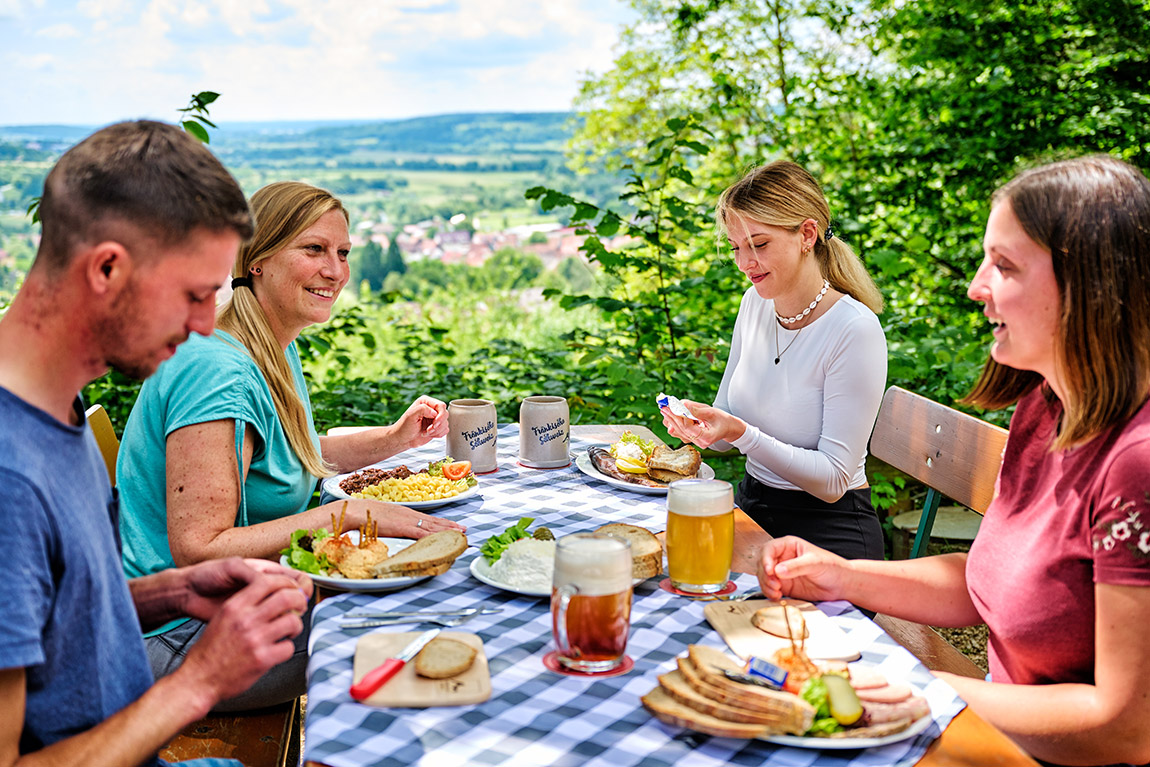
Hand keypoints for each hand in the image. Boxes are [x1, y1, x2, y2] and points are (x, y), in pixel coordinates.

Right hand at [175, 570, 310, 703]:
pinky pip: (288, 647)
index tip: (292, 589)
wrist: (198, 679)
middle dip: (299, 601)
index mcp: (234, 606)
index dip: (286, 583)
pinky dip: (287, 648)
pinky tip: (279, 650)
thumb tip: (273, 595)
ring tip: (289, 631)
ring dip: (296, 626)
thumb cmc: (210, 650)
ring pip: (292, 622)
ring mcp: (255, 639)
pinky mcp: (262, 659)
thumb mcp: (222, 617)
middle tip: (300, 607)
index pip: (268, 581)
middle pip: (286, 597)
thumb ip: (245, 604)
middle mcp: (245, 620)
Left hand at [178, 557, 312, 623]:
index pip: (296, 578)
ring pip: (285, 613)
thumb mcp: (231, 568)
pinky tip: (269, 629)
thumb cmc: (207, 575)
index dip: (302, 587)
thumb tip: (275, 586)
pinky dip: (274, 628)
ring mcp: (259, 606)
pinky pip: (269, 626)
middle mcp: (266, 590)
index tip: (300, 596)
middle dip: (298, 603)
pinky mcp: (250, 620)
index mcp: (266, 573)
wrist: (188, 594)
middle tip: (293, 610)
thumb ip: (254, 575)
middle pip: (295, 597)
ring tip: (281, 620)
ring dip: (288, 617)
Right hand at [345, 499, 465, 538]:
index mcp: (404, 512)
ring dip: (447, 531)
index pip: (427, 518)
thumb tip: (394, 528)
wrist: (353, 511)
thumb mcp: (382, 518)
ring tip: (460, 533)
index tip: (453, 524)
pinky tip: (442, 539)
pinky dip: (433, 537)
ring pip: (432, 526)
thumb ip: (391, 523)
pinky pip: (421, 533)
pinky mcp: (402, 527)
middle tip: (464, 529)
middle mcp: (409, 514)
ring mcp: (406, 520)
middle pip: (434, 521)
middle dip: (450, 526)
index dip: (442, 522)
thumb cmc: (363, 515)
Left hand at [392, 396, 448, 448]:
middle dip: (438, 425)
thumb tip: (435, 413)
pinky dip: (438, 434)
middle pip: (445, 414)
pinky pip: (445, 430)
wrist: (403, 439)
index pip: (441, 405)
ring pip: (446, 423)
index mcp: (425, 402)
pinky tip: (429, 434)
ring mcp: (435, 418)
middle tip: (428, 430)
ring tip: (426, 432)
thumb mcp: (410, 415)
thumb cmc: (404, 427)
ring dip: (437, 431)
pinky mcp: (437, 427)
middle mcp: (431, 409)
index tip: (434, 424)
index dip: (440, 416)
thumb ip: (422, 409)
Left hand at [660, 400, 744, 448]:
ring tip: (664, 410)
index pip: (688, 428)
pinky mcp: (691, 439)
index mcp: (706, 437)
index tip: (673, 407)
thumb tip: (682, 404)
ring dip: (670, 420)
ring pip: (678, 432)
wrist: (728, 428)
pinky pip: (680, 432)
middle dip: (671, 417)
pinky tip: (669, 416)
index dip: (680, 417)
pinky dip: (674, 423)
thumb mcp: (712, 412)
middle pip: (681, 430)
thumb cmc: (723, 420)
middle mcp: (699, 442)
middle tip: (664, 407)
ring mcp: (695, 442)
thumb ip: (696, 409)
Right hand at [757, 536, 847, 601]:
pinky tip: (777, 596)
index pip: (769, 549)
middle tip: (775, 585)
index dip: (766, 559)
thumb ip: (796, 566)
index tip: (770, 571)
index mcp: (788, 546)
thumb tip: (778, 570)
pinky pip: (771, 589)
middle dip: (765, 575)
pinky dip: (770, 593)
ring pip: (764, 577)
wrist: (841, 584)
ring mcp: (782, 572)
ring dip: (766, 585)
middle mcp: (782, 558)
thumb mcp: (815, 563)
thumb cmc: (832, 567)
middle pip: (763, 564)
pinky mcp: (784, 586)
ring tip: (776, 592)